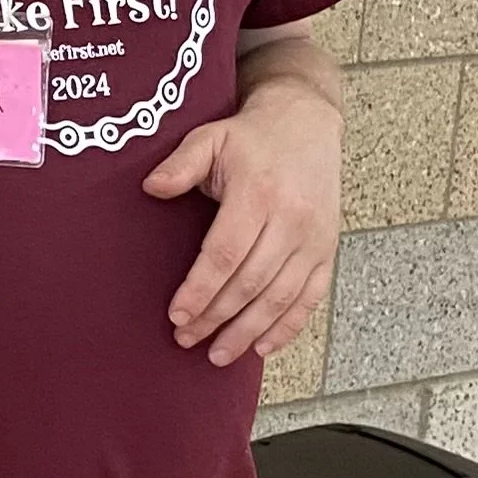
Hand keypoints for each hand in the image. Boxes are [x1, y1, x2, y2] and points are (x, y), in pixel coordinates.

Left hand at [143, 66, 341, 367]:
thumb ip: (180, 163)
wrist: (306, 123)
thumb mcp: (210, 137)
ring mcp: (313, 239)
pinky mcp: (327, 251)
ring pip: (280, 298)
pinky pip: (310, 298)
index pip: (225, 254)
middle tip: (186, 339)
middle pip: (251, 283)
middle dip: (216, 317)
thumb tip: (151, 187)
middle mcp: (291, 220)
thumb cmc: (252, 135)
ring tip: (218, 354)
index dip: (201, 288)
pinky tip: (263, 347)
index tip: (177, 313)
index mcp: (258, 193)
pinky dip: (288, 327)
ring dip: (248, 332)